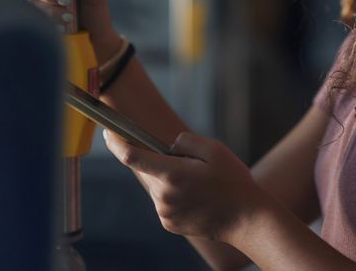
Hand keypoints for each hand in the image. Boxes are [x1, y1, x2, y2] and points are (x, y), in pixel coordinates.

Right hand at [21, 0, 120, 63]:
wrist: (97, 36)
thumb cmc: (94, 10)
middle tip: (65, 0)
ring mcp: (38, 6)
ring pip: (33, 4)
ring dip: (52, 10)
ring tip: (70, 17)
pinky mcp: (37, 23)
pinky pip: (35, 20)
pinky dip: (51, 22)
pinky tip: (63, 26)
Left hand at [104, 130, 268, 242]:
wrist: (247, 219)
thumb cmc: (233, 182)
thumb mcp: (214, 149)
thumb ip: (185, 141)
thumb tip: (166, 147)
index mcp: (173, 174)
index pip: (131, 156)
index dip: (115, 142)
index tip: (108, 132)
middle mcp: (163, 196)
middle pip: (149, 169)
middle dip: (162, 161)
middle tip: (192, 165)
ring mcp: (165, 212)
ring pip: (157, 185)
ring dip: (170, 179)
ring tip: (200, 185)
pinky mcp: (169, 223)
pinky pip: (164, 200)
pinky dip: (174, 194)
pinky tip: (197, 197)